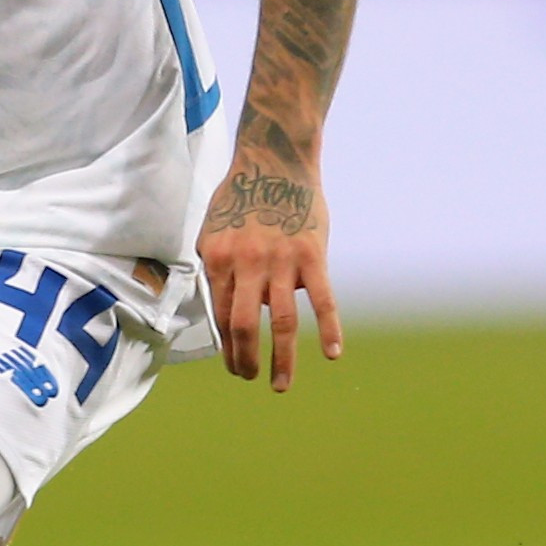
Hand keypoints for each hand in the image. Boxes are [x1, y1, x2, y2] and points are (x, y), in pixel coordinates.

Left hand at [199, 154, 342, 388]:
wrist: (275, 161)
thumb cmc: (241, 197)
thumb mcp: (212, 230)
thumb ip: (215, 268)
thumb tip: (217, 306)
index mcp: (219, 259)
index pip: (220, 316)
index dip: (227, 346)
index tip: (234, 365)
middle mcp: (247, 263)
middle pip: (244, 326)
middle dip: (245, 360)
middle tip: (251, 378)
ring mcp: (281, 260)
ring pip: (282, 321)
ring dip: (281, 359)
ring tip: (280, 384)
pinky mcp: (312, 256)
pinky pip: (322, 299)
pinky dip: (330, 329)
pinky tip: (332, 354)